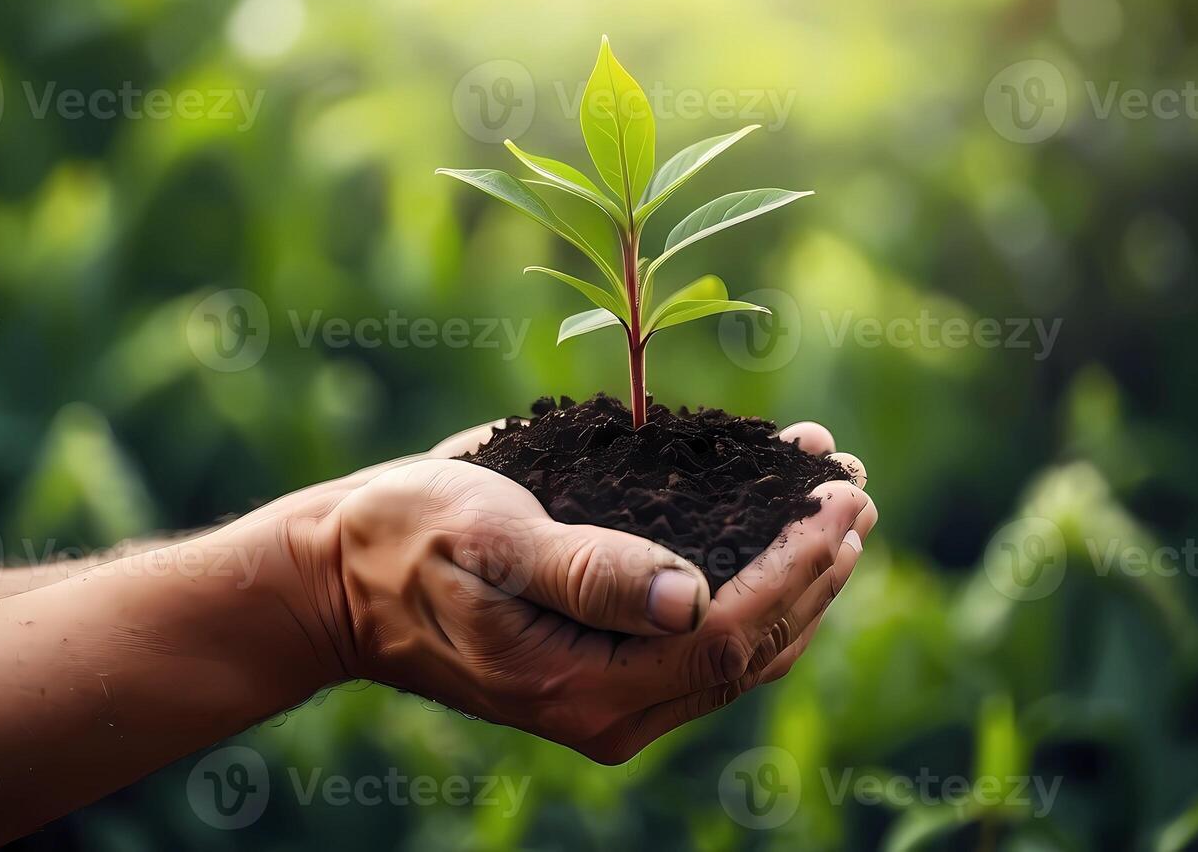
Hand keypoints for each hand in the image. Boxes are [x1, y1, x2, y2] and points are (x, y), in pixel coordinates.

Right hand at [279, 420, 876, 763]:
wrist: (343, 576)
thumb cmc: (405, 541)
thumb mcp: (489, 539)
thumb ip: (589, 571)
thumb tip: (693, 598)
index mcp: (582, 685)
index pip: (725, 640)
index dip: (796, 572)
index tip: (838, 501)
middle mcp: (609, 705)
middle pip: (749, 649)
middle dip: (815, 570)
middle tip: (855, 492)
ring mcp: (611, 690)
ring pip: (736, 646)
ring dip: (796, 576)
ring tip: (837, 502)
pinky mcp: (606, 661)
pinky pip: (701, 633)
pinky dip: (751, 578)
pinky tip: (772, 522)